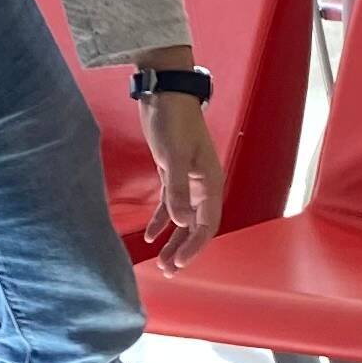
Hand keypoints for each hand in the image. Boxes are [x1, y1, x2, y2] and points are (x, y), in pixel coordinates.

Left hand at [141, 90, 224, 264]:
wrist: (164, 92)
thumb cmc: (173, 121)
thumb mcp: (173, 156)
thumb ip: (178, 191)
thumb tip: (182, 223)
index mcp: (210, 182)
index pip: (207, 223)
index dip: (194, 246)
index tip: (179, 263)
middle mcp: (203, 185)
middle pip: (196, 225)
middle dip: (183, 248)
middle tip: (168, 270)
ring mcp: (188, 179)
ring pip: (183, 218)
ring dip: (173, 240)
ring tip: (161, 261)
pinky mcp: (172, 172)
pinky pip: (170, 204)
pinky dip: (161, 220)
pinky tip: (151, 235)